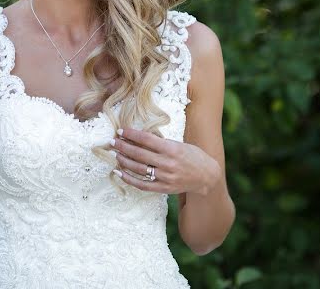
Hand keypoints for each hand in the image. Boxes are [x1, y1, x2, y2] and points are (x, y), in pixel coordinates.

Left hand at [103, 127, 219, 194]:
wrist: (207, 176)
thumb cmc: (192, 156)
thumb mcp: (178, 144)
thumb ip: (161, 142)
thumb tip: (138, 136)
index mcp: (172, 149)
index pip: (146, 139)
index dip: (131, 134)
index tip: (120, 130)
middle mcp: (168, 163)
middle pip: (139, 154)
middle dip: (123, 146)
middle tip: (112, 141)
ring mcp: (165, 177)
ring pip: (138, 169)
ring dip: (124, 161)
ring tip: (115, 154)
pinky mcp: (164, 188)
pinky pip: (142, 184)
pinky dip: (129, 179)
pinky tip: (119, 172)